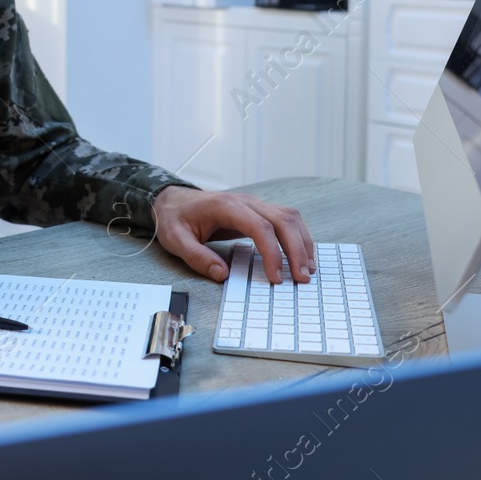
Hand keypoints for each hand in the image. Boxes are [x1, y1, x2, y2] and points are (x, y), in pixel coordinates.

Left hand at [150, 186, 316, 284]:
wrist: (173, 201)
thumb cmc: (175, 219)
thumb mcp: (176, 240)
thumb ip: (197, 257)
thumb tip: (221, 274)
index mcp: (226, 206)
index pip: (260, 227)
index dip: (272, 253)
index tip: (276, 278)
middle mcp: (246, 202)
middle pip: (283, 221)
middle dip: (297, 250)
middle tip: (302, 278)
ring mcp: (254, 204)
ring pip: (290, 218)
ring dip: (303, 243)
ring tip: (308, 270)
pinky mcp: (258, 211)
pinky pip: (286, 220)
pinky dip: (298, 237)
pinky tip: (302, 256)